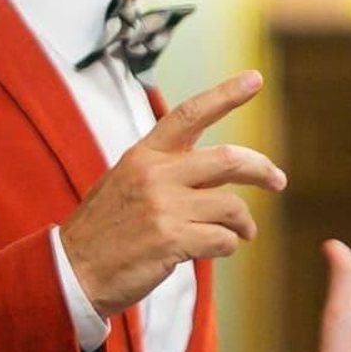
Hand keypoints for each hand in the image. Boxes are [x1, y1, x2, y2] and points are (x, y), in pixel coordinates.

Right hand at [61, 70, 284, 317]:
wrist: (72, 272)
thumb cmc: (105, 229)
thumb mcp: (128, 183)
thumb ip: (170, 170)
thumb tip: (223, 170)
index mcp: (145, 154)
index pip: (190, 114)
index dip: (226, 94)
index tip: (254, 79)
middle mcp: (156, 174)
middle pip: (228, 159)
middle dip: (261, 169)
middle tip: (278, 180)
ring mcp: (164, 207)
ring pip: (231, 206)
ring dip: (244, 222)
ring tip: (243, 232)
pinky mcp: (171, 240)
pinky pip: (223, 239)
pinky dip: (229, 245)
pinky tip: (219, 249)